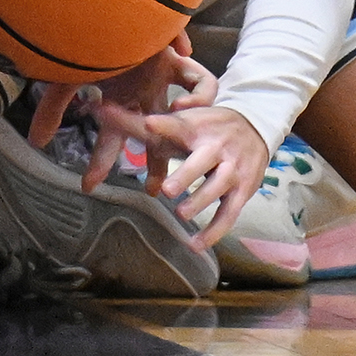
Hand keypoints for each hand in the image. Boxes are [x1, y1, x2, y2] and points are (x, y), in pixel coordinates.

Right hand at [27, 34, 214, 189]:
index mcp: (118, 93)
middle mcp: (142, 88)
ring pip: (185, 110)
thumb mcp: (66, 75)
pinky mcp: (179, 57)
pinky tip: (181, 87)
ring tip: (177, 121)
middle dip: (154, 160)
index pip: (111, 135)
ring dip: (185, 122)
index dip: (100, 160)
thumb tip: (35, 143)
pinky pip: (199, 78)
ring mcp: (162, 74)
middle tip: (153, 187)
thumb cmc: (84, 33)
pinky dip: (197, 87)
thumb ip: (53, 109)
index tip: (90, 185)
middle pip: (154, 133)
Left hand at [91, 101, 269, 251]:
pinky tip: (195, 245)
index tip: (150, 123)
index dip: (164, 124)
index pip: (179, 124)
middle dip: (186, 174)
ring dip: (200, 201)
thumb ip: (139, 124)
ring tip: (181, 213)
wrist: (255, 126)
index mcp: (196, 128)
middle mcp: (216, 147)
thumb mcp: (179, 121)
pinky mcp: (243, 190)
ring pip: (217, 186)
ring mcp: (232, 169)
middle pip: (202, 160)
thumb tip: (100, 110)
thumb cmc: (206, 128)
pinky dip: (214, 231)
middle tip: (168, 190)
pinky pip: (229, 214)